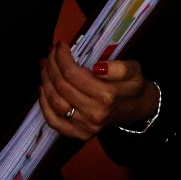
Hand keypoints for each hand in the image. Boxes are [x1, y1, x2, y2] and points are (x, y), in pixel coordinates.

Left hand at [38, 41, 159, 140]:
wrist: (137, 109)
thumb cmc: (133, 86)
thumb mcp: (134, 69)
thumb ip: (119, 68)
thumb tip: (97, 67)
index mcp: (107, 96)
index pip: (73, 74)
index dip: (62, 57)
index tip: (61, 45)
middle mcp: (94, 113)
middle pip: (61, 86)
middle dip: (52, 65)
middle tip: (51, 52)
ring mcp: (85, 126)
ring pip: (54, 101)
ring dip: (45, 80)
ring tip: (45, 65)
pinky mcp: (78, 135)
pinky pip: (54, 122)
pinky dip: (44, 105)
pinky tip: (42, 89)